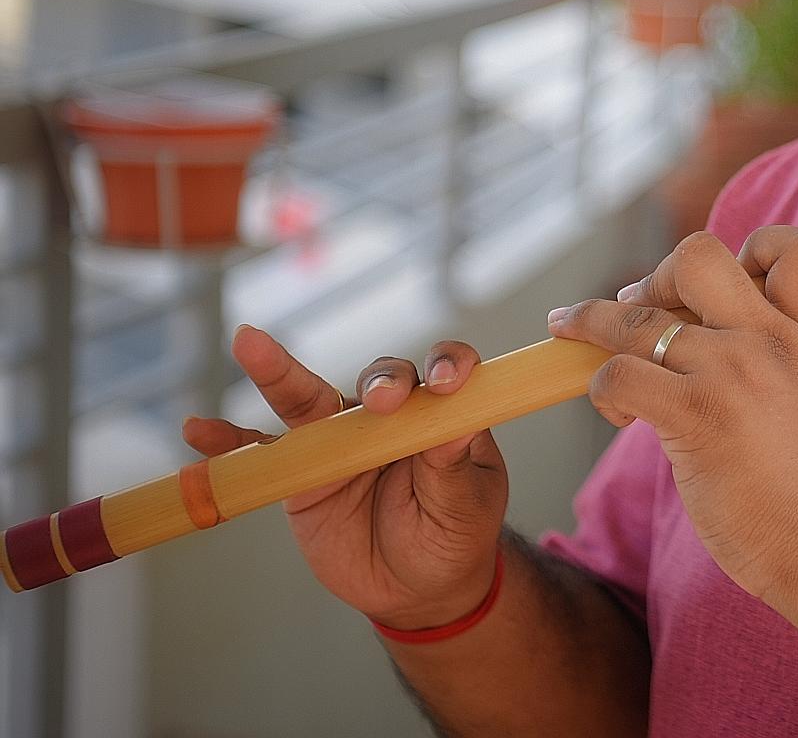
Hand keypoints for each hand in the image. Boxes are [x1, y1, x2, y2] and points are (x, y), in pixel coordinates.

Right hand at [182, 327, 508, 630]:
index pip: (444, 373)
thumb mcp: (464, 507)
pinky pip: (261, 453)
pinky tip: (198, 430)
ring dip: (277, 371)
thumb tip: (458, 424)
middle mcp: (390, 416)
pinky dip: (229, 442)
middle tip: (381, 400)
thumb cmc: (451, 537)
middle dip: (381, 381)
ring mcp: (341, 439)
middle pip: (380, 378)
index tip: (446, 382)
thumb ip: (454, 466)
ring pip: (309, 397)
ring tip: (247, 342)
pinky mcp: (302, 470)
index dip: (446, 366)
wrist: (416, 589)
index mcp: (439, 415)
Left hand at [546, 227, 797, 608]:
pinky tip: (616, 415)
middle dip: (657, 275)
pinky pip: (620, 374)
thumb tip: (725, 336)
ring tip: (571, 331)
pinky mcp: (696, 417)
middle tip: (641, 308)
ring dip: (592, 322)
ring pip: (636, 316)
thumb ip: (781, 356)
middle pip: (700, 255)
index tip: (725, 281)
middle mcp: (770, 342)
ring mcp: (733, 375)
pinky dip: (601, 388)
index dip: (756, 247)